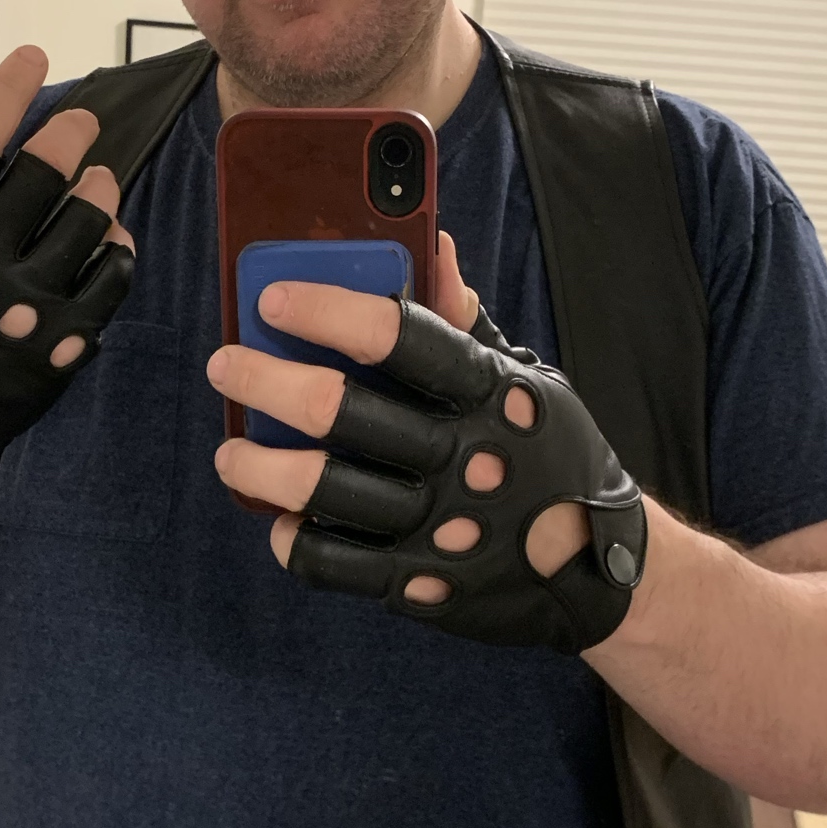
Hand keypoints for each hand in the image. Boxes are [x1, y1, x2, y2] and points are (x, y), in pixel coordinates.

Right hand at [0, 46, 134, 468]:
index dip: (7, 91)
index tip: (34, 57)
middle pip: (39, 174)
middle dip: (68, 134)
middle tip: (80, 124)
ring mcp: (25, 305)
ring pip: (86, 219)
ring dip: (99, 189)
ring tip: (97, 181)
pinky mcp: (65, 339)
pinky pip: (113, 274)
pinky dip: (118, 246)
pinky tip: (110, 235)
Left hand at [208, 237, 621, 641]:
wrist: (599, 573)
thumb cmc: (550, 458)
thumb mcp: (528, 383)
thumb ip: (465, 322)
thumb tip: (433, 244)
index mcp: (489, 394)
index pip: (398, 336)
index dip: (328, 311)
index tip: (273, 299)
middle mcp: (460, 456)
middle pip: (339, 411)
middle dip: (266, 382)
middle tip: (227, 366)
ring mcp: (438, 525)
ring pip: (322, 488)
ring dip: (260, 465)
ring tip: (231, 451)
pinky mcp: (420, 583)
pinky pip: (333, 564)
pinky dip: (295, 539)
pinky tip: (281, 520)